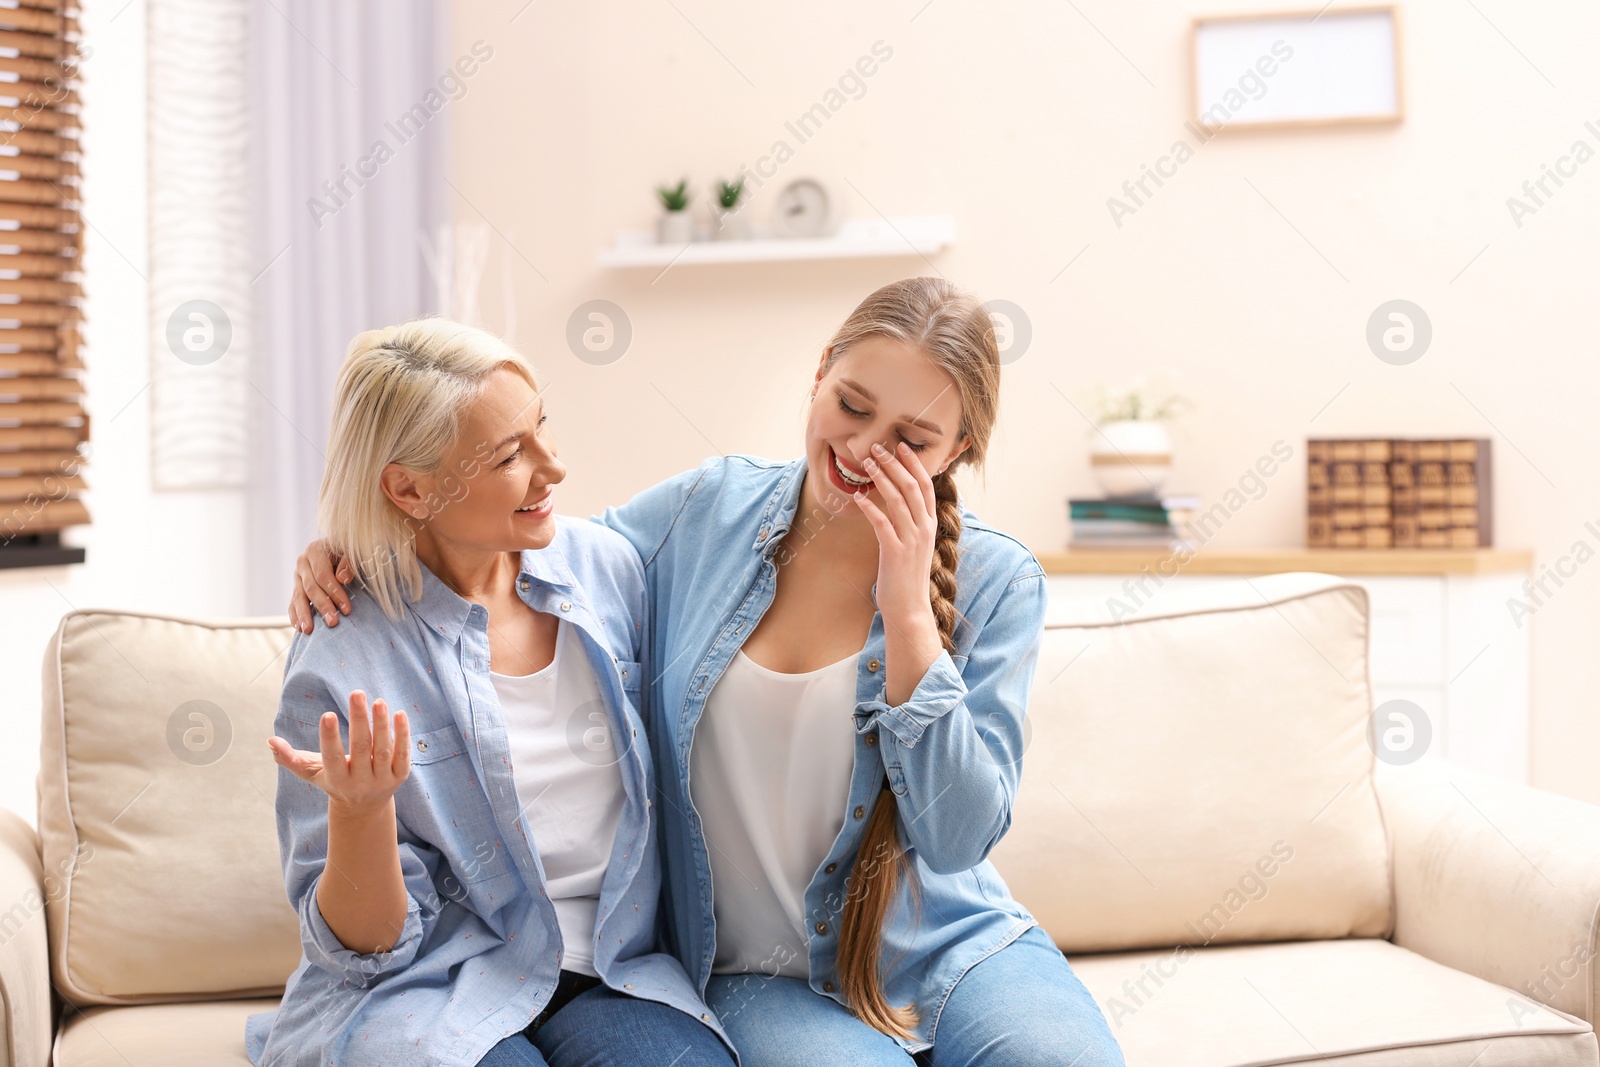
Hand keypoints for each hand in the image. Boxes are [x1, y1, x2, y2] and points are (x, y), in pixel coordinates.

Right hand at [267, 691, 409, 815]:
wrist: (364, 808)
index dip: (330, 738)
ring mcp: (382, 780)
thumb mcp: (311, 772)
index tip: (327, 714)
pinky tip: (399, 713)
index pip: (332, 757)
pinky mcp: (400, 776)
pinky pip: (402, 754)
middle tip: (356, 693)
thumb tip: (270, 741)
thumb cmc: (334, 781)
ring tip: (378, 701)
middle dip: (358, 720)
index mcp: (336, 779)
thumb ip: (290, 758)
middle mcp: (360, 782)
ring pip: (382, 750)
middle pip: (360, 748)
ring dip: (382, 725)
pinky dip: (402, 734)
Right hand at [291, 538, 352, 633]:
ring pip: (298, 596)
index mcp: (315, 550)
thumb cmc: (349, 552)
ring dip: (304, 614)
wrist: (339, 550)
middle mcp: (302, 562)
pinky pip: (292, 602)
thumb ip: (348, 563)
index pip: (322, 575)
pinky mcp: (296, 587)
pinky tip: (299, 628)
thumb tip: (342, 579)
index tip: (346, 609)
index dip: (334, 592)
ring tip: (308, 630)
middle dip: (322, 606)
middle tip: (333, 622)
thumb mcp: (352, 553)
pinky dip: (295, 615)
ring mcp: (297, 576)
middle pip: (310, 587)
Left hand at [852, 442, 944, 703]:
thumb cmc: (906, 579)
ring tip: (866, 463)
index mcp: (930, 526)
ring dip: (881, 479)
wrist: (909, 611)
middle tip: (878, 447)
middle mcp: (924, 529)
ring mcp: (912, 540)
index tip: (901, 446)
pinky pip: (883, 523)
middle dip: (895, 464)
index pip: (927, 486)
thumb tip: (892, 504)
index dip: (914, 464)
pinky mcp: (896, 552)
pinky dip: (870, 507)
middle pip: (912, 487)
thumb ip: (908, 525)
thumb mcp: (912, 547)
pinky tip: (858, 497)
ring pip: (898, 500)